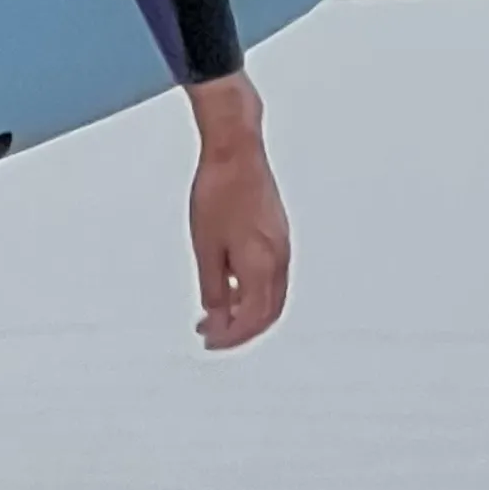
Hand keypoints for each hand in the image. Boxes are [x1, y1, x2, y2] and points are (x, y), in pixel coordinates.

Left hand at [186, 74, 290, 350]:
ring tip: (216, 312)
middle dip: (241, 329)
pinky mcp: (278, 231)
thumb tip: (216, 316)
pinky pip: (272, 275)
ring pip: (272, 295)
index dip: (231, 337)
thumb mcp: (206, 248)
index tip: (209, 340)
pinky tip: (229, 284)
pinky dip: (252, 290)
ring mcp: (282, 244)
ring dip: (247, 310)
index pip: (252, 319)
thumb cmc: (219, 191)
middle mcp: (279, 258)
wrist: (236, 149)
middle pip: (268, 313)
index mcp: (262, 266)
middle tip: (213, 333)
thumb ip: (214, 288)